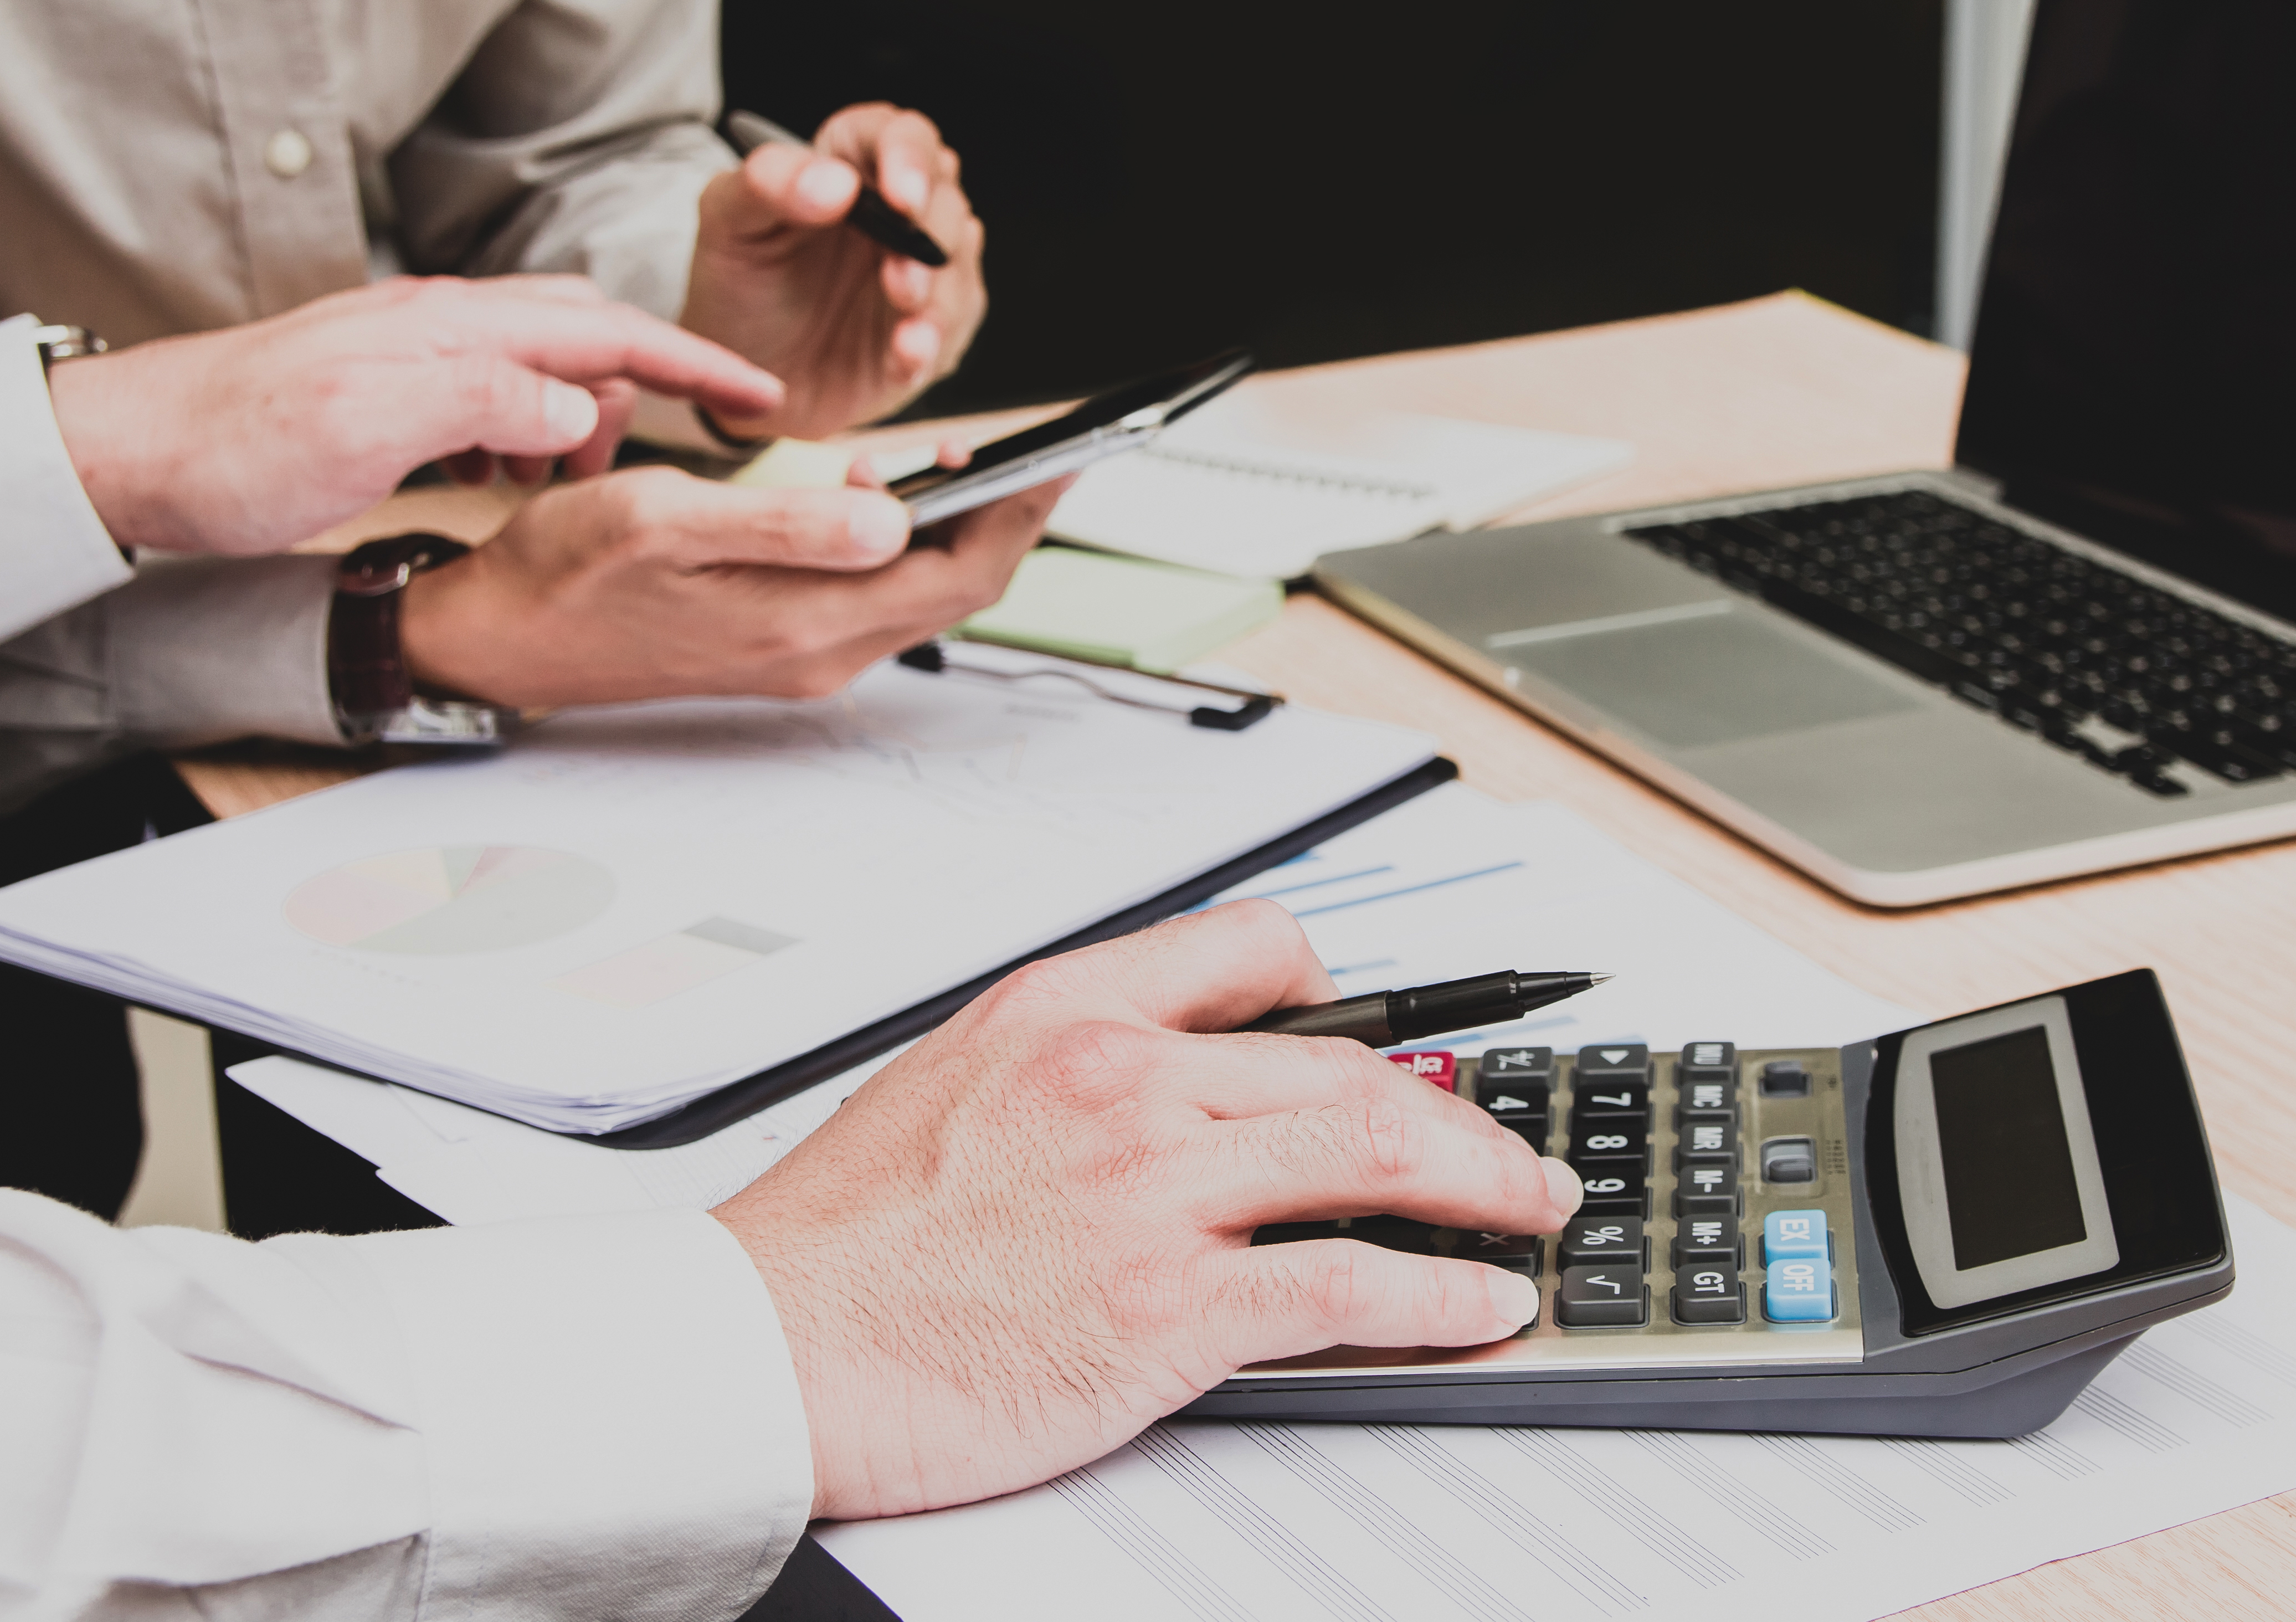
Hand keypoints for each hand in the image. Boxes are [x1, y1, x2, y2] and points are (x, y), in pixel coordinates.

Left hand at [46, 276, 783, 553]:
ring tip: (575, 483)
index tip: (759, 394)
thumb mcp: (367, 430)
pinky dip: (525, 428)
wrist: (122, 449)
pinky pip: (491, 392)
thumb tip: (577, 404)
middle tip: (690, 444)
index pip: (604, 330)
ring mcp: (412, 348)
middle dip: (650, 383)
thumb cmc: (231, 448)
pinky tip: (505, 473)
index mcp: (452, 331)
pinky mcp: (387, 379)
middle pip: (585, 331)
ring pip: (540, 364)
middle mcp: (441, 324)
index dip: (691, 362)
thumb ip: (483, 403)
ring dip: (579, 416)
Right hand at [396, 463, 1059, 707]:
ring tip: (966, 459)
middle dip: (1009, 515)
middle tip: (1040, 446)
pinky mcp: (782, 644)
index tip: (1069, 452)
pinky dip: (904, 543)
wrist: (500, 640)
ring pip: (922, 591)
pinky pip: (877, 595)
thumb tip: (894, 513)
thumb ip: (786, 522)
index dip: (1024, 509)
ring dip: (956, 528)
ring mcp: (804, 655)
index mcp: (804, 623)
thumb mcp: (664, 521)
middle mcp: (819, 652)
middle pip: (958, 585)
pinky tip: (886, 496)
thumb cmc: (565, 573)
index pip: (961, 570)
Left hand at [677, 104, 986, 440]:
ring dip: (938, 298)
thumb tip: (836, 182)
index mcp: (849, 169)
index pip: (896, 136)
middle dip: (931, 237)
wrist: (739, 379)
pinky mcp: (929, 331)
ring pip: (957, 268)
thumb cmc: (737, 289)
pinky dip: (930, 345)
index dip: (908, 157)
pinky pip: (949, 332)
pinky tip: (906, 356)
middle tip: (899, 278)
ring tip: (907, 326)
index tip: (901, 196)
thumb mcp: (728, 225)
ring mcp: (918, 273)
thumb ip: (767, 185)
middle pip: (944, 200)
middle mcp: (894, 215)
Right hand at [712, 902, 1581, 1519]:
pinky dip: (1438, 1294)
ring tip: (1531, 1210)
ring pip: (1372, 1153)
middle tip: (1508, 1147)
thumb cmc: (838, 1239)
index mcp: (1065, 1011)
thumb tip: (1168, 1071)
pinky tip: (1481, 1302)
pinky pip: (1346, 1284)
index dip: (1344, 989)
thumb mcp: (950, 1082)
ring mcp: (1150, 1192)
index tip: (1389, 1031)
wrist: (764, 1348)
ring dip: (1482, 1185)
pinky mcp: (1164, 1308)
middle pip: (1347, 1063)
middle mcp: (1122, 1082)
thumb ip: (1066, 1061)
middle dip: (1455, 1108)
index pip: (1251, 947)